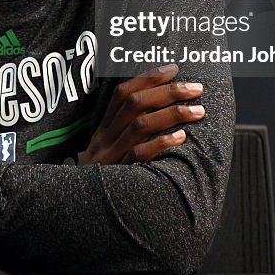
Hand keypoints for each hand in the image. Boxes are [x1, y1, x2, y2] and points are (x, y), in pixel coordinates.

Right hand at [78, 64, 204, 165]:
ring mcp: (112, 155)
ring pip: (140, 126)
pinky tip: (181, 138)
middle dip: (168, 92)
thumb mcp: (106, 149)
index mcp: (104, 127)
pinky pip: (140, 155)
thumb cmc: (102, 176)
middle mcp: (106, 137)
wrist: (76, 206)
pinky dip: (161, 143)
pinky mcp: (120, 175)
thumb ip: (124, 129)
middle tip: (196, 88)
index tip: (174, 68)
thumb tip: (158, 107)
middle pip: (135, 104)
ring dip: (172, 114)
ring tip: (198, 111)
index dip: (148, 77)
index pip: (123, 92)